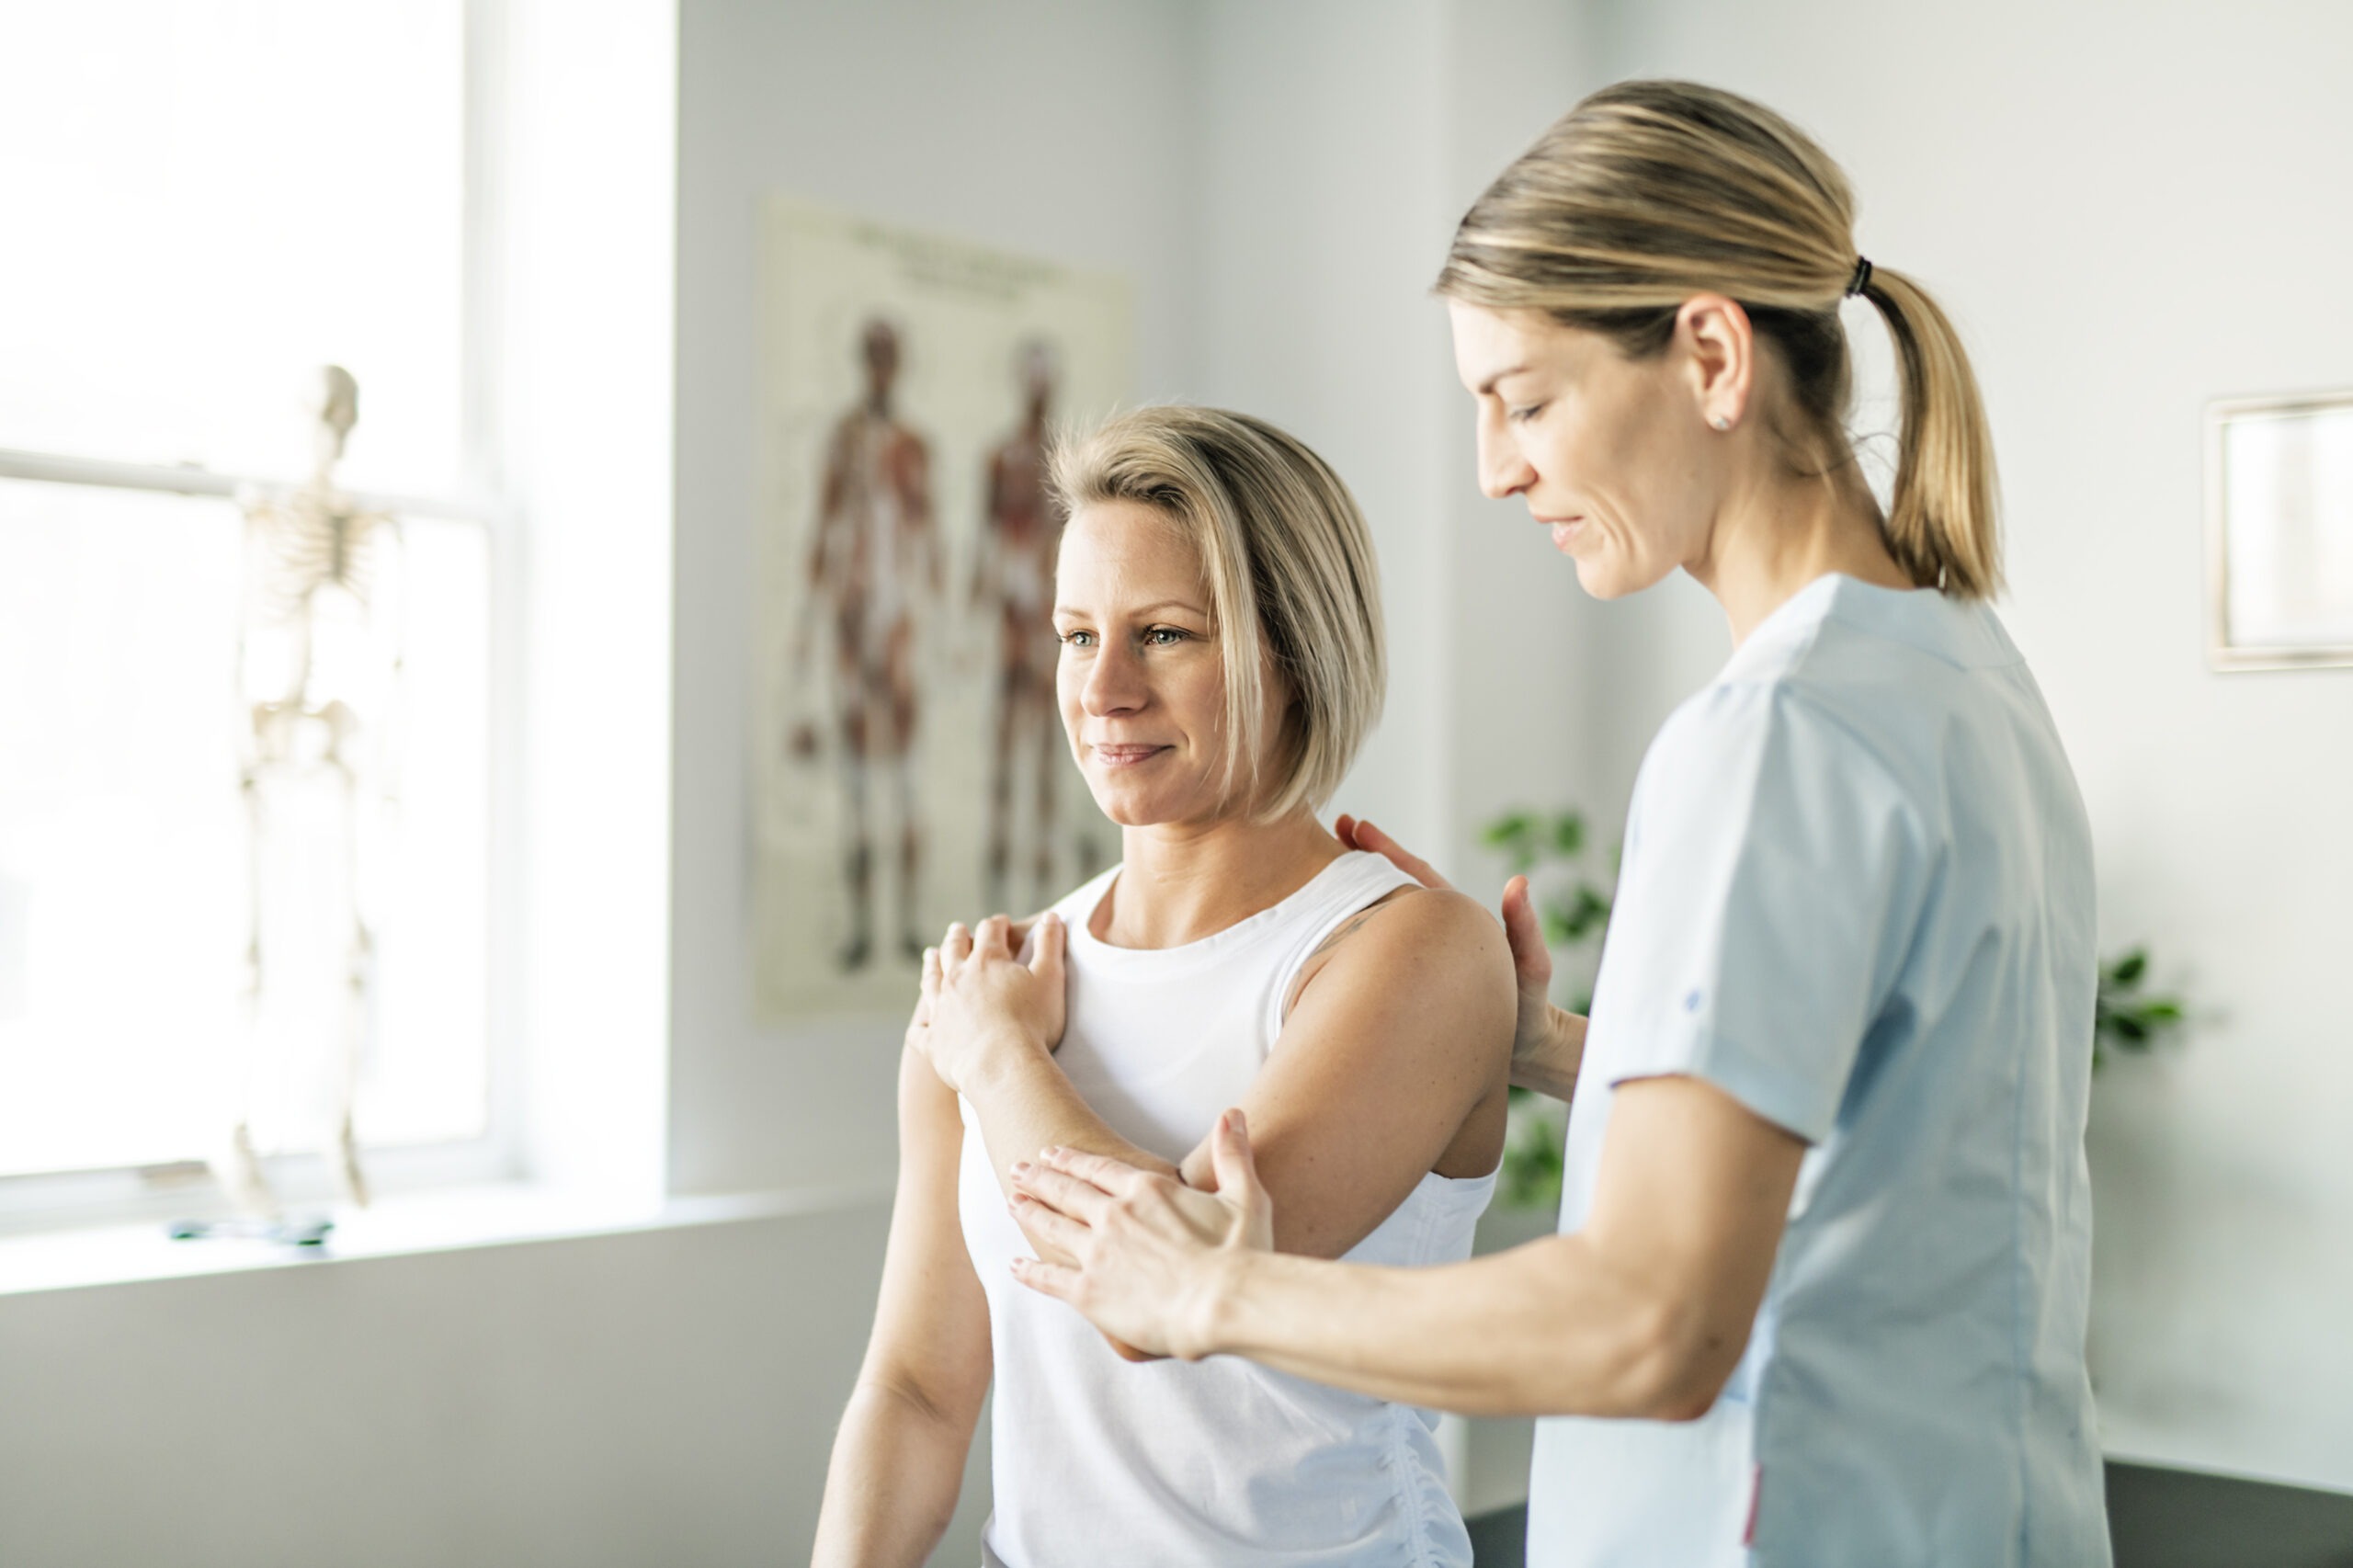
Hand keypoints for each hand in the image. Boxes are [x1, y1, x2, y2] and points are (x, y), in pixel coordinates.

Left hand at [915, 912, 1067, 1094]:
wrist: (1002, 1065)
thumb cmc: (1032, 1022)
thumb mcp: (1050, 977)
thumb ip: (1051, 944)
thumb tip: (1052, 916)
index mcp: (986, 961)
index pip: (990, 931)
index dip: (998, 924)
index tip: (1002, 922)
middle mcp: (956, 978)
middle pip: (954, 949)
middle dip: (958, 936)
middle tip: (958, 929)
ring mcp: (942, 1008)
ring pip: (931, 980)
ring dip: (931, 965)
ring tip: (931, 955)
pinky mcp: (934, 1041)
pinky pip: (921, 1033)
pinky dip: (920, 1028)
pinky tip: (920, 1027)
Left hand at [1009, 1109, 1272, 1359]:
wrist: (1224, 1303)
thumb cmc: (1242, 1254)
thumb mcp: (1245, 1195)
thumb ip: (1233, 1155)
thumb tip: (1234, 1114)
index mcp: (1146, 1191)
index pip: (1099, 1168)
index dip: (1073, 1159)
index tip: (1052, 1151)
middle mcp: (1114, 1215)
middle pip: (1067, 1190)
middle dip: (1041, 1178)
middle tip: (1019, 1169)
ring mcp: (1097, 1253)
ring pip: (1052, 1226)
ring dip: (1030, 1212)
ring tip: (1013, 1203)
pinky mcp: (1089, 1292)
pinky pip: (1050, 1278)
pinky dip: (1030, 1270)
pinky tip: (1016, 1265)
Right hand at [1336, 814, 1578, 1092]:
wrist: (1527, 1050)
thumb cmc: (1531, 1008)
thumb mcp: (1532, 966)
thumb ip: (1524, 928)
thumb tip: (1517, 883)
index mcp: (1454, 920)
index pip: (1415, 877)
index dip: (1386, 851)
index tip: (1358, 827)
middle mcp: (1433, 934)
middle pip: (1392, 886)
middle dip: (1363, 857)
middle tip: (1335, 827)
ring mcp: (1421, 956)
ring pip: (1381, 916)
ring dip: (1353, 893)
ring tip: (1322, 869)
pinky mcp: (1410, 981)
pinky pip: (1377, 951)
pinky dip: (1354, 932)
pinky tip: (1329, 930)